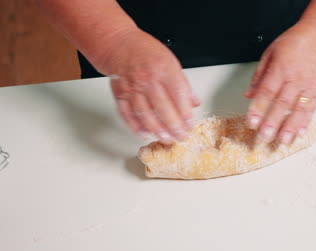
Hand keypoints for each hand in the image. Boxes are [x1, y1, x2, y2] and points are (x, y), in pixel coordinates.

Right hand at [95, 29, 199, 143]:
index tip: (191, 124)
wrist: (118, 42)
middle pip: (162, 107)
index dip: (186, 113)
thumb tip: (194, 103)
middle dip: (174, 126)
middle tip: (181, 137)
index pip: (179, 95)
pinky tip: (144, 133)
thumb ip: (183, 84)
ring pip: (145, 113)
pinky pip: (127, 113)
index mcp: (164, 69)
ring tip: (166, 138)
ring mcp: (132, 87)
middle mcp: (148, 78)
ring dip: (156, 129)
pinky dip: (135, 126)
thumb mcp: (171, 62)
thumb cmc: (145, 51)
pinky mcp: (120, 93)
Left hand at [244, 24, 315, 143]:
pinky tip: (300, 133)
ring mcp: (308, 85)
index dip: (258, 108)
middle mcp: (295, 78)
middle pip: (282, 103)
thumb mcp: (269, 54)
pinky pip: (311, 108)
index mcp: (280, 68)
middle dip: (272, 122)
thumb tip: (248, 95)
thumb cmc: (292, 44)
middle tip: (264, 137)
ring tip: (283, 141)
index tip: (251, 122)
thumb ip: (258, 76)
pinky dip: (306, 122)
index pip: (267, 91)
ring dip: (290, 127)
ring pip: (298, 109)